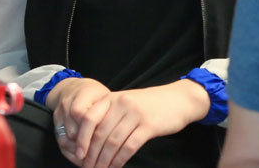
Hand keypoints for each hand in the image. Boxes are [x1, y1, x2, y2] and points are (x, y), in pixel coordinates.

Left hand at [52, 79, 209, 167]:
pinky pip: (129, 146)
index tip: (78, 155)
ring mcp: (136, 114)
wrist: (180, 99)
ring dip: (104, 161)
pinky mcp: (149, 125)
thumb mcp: (127, 103)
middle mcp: (122, 104)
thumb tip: (89, 141)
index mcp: (112, 98)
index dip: (81, 139)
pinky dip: (120, 160)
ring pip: (113, 143)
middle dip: (92, 155)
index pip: (89, 119)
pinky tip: (116, 167)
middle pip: (100, 134)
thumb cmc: (151, 104)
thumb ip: (109, 115)